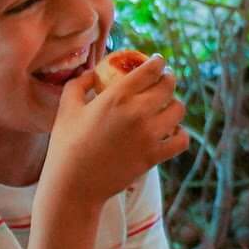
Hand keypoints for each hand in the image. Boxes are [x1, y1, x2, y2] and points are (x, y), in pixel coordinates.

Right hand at [42, 51, 187, 208]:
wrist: (73, 186)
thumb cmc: (66, 146)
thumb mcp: (66, 108)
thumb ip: (79, 84)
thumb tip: (92, 72)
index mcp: (117, 96)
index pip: (150, 69)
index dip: (157, 61)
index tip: (157, 61)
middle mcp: (137, 112)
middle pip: (168, 85)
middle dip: (168, 79)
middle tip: (163, 81)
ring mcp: (149, 135)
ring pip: (179, 110)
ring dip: (174, 105)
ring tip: (166, 107)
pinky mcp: (154, 156)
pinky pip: (182, 140)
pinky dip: (180, 134)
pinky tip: (172, 132)